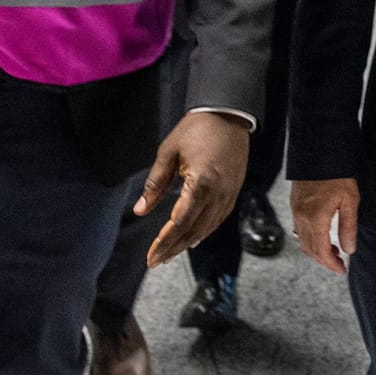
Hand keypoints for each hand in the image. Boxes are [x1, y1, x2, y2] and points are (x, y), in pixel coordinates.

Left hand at [136, 111, 250, 267]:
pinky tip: (194, 237)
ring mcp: (229, 193)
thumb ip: (155, 183)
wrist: (229, 114)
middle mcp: (218, 193)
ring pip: (208, 228)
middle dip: (173, 248)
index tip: (151, 256)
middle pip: (194, 230)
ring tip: (170, 253)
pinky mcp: (234, 190)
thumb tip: (140, 210)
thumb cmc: (197, 128)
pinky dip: (204, 231)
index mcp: (201, 183)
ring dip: (187, 243)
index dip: (164, 242)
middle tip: (156, 261)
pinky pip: (219, 218)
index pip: (179, 222)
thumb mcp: (169, 151)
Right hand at [291, 177, 359, 274]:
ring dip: (316, 251)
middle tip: (339, 263)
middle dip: (324, 260)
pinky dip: (310, 239)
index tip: (342, 270)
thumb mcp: (350, 200)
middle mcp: (302, 217)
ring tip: (333, 251)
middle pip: (309, 249)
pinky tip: (323, 236)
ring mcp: (296, 211)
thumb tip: (349, 249)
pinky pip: (299, 230)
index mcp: (316, 218)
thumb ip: (348, 227)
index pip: (320, 251)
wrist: (319, 152)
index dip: (331, 264)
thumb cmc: (337, 174)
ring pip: (303, 241)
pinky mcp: (295, 205)